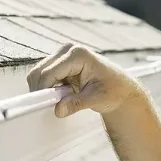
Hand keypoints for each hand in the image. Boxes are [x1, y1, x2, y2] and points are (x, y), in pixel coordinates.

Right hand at [26, 43, 145, 117]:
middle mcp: (67, 50)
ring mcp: (62, 55)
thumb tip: (58, 109)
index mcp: (78, 54)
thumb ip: (77, 104)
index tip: (44, 105)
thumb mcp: (97, 99)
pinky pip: (44, 76)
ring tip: (63, 98)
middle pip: (40, 71)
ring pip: (39, 74)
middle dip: (42, 90)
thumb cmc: (114, 90)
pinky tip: (63, 93)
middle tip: (53, 104)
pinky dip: (48, 88)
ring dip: (45, 89)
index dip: (44, 90)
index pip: (49, 73)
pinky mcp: (60, 63)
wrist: (121, 88)